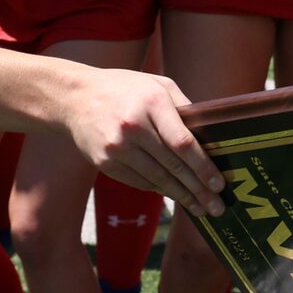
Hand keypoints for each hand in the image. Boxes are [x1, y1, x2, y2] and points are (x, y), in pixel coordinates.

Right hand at [62, 65, 224, 213]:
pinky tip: (175, 196)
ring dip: (181, 196)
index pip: (183, 142)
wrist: (74, 98)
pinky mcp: (105, 162)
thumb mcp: (156, 84)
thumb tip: (210, 137)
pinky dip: (159, 190)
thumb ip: (183, 107)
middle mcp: (133, 126)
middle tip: (217, 207)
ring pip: (157, 179)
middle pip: (173, 166)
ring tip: (200, 208)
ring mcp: (116, 147)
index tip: (219, 183)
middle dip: (199, 190)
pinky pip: (139, 181)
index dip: (203, 167)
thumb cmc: (123, 89)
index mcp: (152, 103)